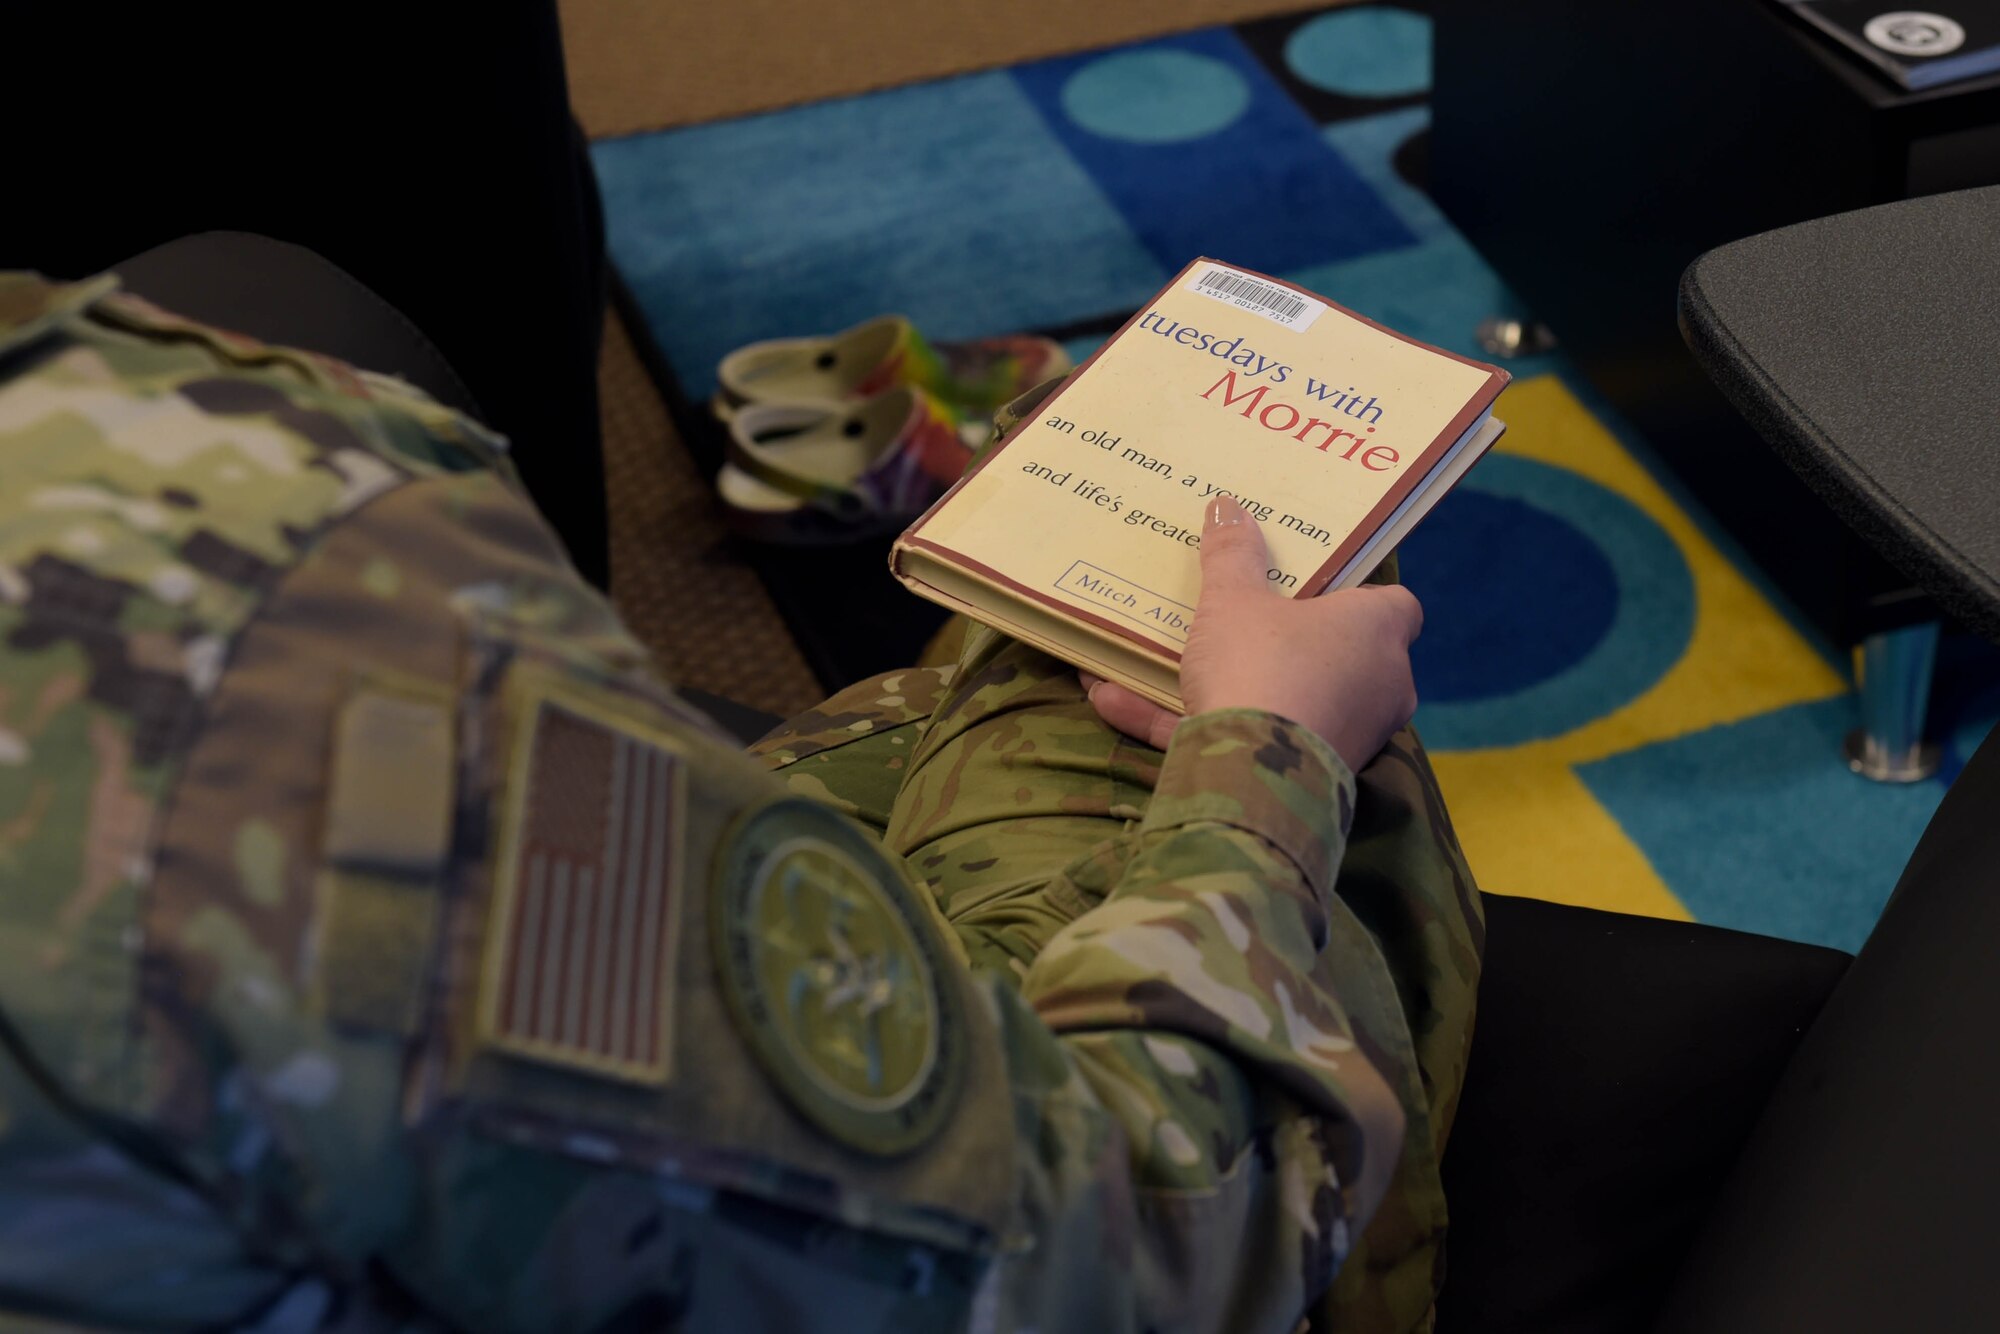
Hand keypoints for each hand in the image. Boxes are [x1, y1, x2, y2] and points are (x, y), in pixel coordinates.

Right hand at [1082, 495, 1423, 772]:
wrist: (1251, 779)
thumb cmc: (1261, 668)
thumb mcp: (1232, 601)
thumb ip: (1231, 555)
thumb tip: (1227, 506)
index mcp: (1376, 631)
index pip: (1396, 604)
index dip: (1356, 591)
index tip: (1311, 583)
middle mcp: (1378, 686)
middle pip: (1340, 653)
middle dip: (1290, 641)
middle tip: (1239, 616)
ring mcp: (1348, 737)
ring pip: (1288, 700)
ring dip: (1228, 683)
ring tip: (1163, 660)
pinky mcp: (1307, 779)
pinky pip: (1247, 740)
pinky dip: (1191, 723)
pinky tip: (1116, 700)